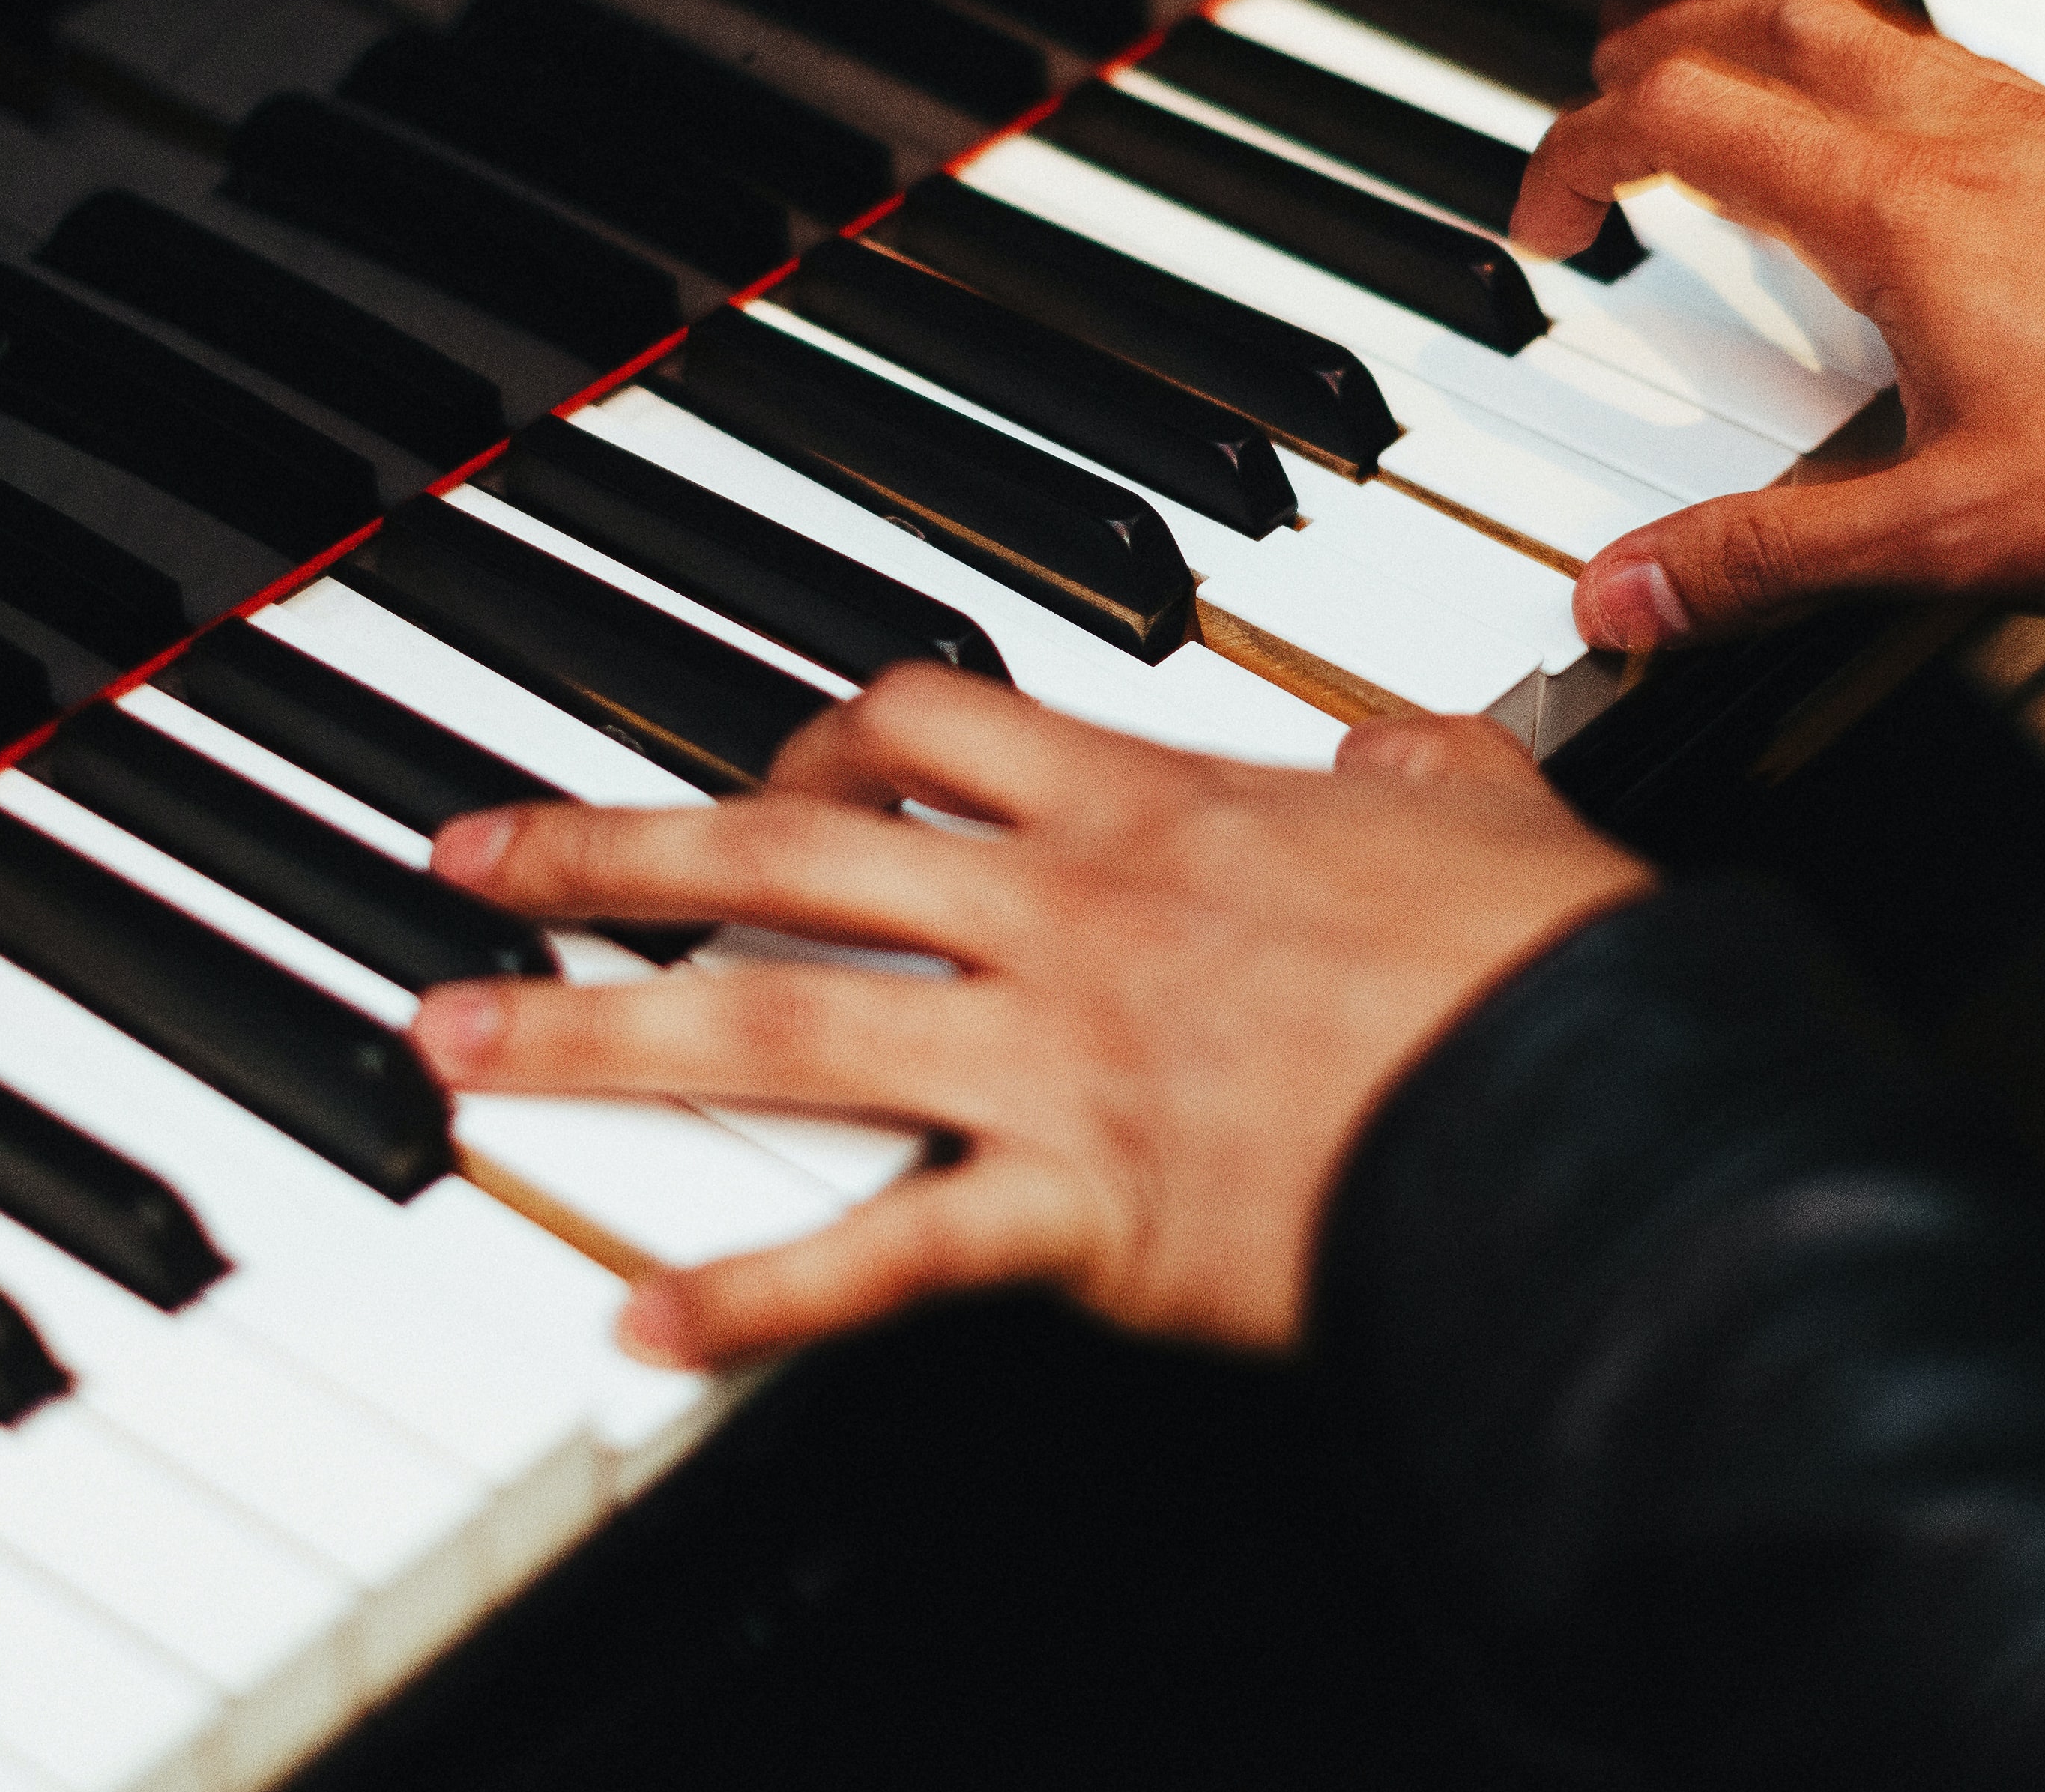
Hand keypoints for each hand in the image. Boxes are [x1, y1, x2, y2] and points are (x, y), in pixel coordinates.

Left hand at [410, 669, 1646, 1366]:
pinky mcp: (1079, 1211)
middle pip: (780, 850)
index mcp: (1151, 806)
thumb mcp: (1485, 805)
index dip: (806, 736)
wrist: (1591, 1102)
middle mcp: (1065, 913)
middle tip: (470, 856)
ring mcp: (1053, 1060)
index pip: (924, 720)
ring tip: (453, 1048)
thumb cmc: (1544, 966)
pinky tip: (641, 1323)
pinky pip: (878, 1253)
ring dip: (590, 1037)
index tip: (751, 769)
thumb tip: (1399, 747)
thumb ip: (1418, 762)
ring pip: (772, 1024)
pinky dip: (749, 1298)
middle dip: (604, 851)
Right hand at [1510, 0, 2044, 640]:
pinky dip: (1863, 74)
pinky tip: (1890, 158)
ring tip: (1716, 97)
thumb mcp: (1956, 535)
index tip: (1543, 220)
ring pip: (1861, 22)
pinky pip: (1946, 64)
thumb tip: (1620, 596)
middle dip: (1652, 42)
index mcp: (1895, 209)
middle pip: (1762, 16)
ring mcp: (2041, 125)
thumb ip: (1772, 559)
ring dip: (1759, 39)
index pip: (1681, 119)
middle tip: (1598, 98)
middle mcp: (1960, 134)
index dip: (1578, 152)